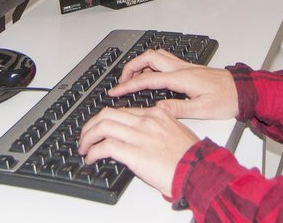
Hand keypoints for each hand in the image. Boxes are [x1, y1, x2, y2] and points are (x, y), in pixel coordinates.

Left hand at [78, 106, 198, 198]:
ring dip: (87, 137)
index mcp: (156, 114)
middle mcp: (145, 120)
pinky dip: (93, 152)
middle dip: (91, 125)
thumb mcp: (176, 132)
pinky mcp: (134, 152)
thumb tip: (144, 139)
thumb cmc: (191, 157)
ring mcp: (139, 135)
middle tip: (85, 136)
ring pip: (102, 126)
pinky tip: (91, 158)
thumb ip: (158, 130)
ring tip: (84, 147)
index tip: (101, 128)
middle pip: (107, 114)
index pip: (123, 111)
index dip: (107, 120)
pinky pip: (104, 147)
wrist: (199, 170)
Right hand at [110, 49, 238, 119]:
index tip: (115, 91)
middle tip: (121, 81)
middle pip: (148, 58)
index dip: (129, 85)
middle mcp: (182, 68)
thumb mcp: (203, 110)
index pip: (148, 79)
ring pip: (156, 56)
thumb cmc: (228, 100)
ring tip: (133, 78)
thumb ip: (178, 108)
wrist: (245, 91)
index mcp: (182, 78)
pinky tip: (152, 77)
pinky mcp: (190, 69)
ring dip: (141, 64)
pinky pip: (165, 61)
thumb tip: (157, 109)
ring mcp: (186, 67)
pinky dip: (152, 65)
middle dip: (131, 67)